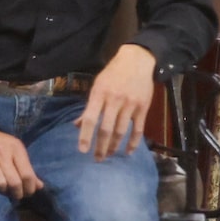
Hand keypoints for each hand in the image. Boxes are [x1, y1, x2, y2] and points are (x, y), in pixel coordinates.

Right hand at [0, 125, 42, 197]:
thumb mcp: (14, 150)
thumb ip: (27, 168)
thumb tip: (39, 186)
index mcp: (16, 148)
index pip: (27, 175)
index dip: (29, 188)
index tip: (28, 193)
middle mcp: (2, 152)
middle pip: (14, 182)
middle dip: (17, 193)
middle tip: (16, 195)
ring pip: (0, 183)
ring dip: (2, 190)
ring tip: (3, 189)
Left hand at [76, 44, 157, 159]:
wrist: (137, 61)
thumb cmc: (113, 73)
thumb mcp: (97, 85)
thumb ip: (89, 106)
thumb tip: (77, 125)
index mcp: (99, 94)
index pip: (90, 118)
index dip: (85, 136)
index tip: (82, 150)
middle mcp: (114, 100)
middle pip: (106, 129)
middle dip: (101, 147)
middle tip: (97, 159)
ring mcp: (130, 105)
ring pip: (121, 131)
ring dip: (115, 146)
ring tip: (109, 155)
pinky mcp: (142, 108)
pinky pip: (138, 129)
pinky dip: (133, 143)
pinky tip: (129, 152)